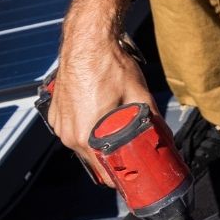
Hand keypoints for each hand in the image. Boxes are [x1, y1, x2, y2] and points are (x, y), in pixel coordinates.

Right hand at [49, 0, 155, 182]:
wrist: (86, 40)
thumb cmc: (108, 64)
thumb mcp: (139, 95)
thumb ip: (152, 120)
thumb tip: (164, 135)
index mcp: (86, 135)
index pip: (104, 173)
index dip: (120, 179)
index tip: (131, 179)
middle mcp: (68, 133)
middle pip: (93, 160)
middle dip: (111, 160)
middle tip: (128, 153)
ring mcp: (59, 122)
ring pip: (81, 144)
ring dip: (96, 143)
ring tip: (113, 132)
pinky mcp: (55, 111)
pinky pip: (71, 128)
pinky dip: (84, 127)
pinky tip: (98, 115)